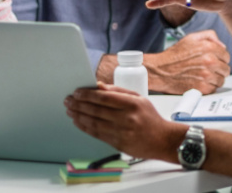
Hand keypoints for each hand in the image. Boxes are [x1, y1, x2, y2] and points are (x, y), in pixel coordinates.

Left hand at [64, 82, 185, 160]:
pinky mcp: (118, 143)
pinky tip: (78, 122)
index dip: (88, 94)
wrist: (162, 140)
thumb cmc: (150, 117)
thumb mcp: (139, 99)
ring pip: (94, 123)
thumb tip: (99, 86)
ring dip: (78, 116)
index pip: (104, 97)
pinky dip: (85, 127)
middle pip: (96, 110)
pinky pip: (97, 134)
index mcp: (132, 104)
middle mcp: (126, 118)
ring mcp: (121, 132)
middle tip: (69, 100)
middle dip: (79, 104)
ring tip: (70, 110)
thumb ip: (118, 92)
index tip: (77, 92)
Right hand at [144, 30, 230, 93]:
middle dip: (218, 69)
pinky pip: (214, 89)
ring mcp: (206, 75)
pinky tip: (199, 82)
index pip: (226, 56)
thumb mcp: (191, 38)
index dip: (220, 59)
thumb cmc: (174, 55)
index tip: (213, 61)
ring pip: (221, 80)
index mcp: (208, 47)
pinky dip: (208, 87)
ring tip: (203, 76)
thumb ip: (209, 36)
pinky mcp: (202, 88)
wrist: (160, 70)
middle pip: (226, 69)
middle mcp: (210, 61)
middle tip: (208, 69)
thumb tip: (222, 45)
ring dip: (214, 79)